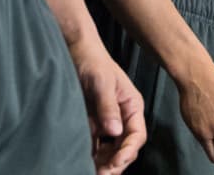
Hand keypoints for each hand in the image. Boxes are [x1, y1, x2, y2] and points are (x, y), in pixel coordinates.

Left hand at [69, 37, 145, 174]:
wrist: (76, 51)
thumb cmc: (93, 62)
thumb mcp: (102, 83)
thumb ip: (108, 107)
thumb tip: (115, 132)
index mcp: (132, 106)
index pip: (137, 135)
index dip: (128, 151)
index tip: (116, 164)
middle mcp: (123, 116)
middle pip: (124, 147)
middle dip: (115, 163)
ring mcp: (108, 121)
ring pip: (111, 150)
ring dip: (104, 163)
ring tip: (91, 172)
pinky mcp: (94, 123)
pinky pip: (96, 145)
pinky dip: (92, 156)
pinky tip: (84, 162)